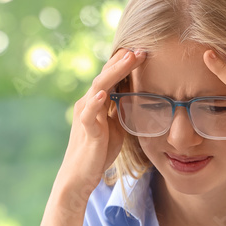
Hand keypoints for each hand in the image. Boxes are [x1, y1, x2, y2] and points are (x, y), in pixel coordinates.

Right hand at [54, 48, 146, 203]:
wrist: (80, 176)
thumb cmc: (99, 151)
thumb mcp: (116, 125)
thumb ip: (122, 109)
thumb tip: (139, 95)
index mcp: (97, 101)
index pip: (111, 75)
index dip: (126, 62)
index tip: (145, 51)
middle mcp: (88, 103)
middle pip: (105, 76)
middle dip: (123, 61)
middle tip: (142, 48)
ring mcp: (86, 116)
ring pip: (98, 87)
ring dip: (114, 72)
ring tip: (128, 59)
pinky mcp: (86, 131)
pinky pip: (89, 114)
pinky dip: (96, 101)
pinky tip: (105, 93)